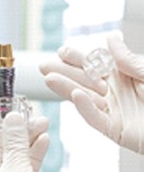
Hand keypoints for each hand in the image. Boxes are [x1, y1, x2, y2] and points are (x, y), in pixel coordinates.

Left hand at [0, 111, 74, 171]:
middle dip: (8, 129)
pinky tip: (43, 138)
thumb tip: (12, 118)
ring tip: (39, 120)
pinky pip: (26, 168)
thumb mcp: (16, 171)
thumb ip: (14, 141)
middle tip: (20, 110)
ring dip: (25, 139)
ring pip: (13, 157)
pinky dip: (33, 153)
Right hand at [40, 31, 143, 153]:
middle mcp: (117, 94)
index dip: (78, 58)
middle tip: (42, 65)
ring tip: (48, 78)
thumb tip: (109, 40)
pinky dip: (86, 108)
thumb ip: (128, 60)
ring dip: (67, 88)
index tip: (62, 50)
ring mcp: (116, 112)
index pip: (95, 65)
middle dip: (63, 72)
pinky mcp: (118, 131)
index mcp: (124, 77)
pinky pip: (97, 119)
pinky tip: (77, 95)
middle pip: (84, 81)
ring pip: (85, 99)